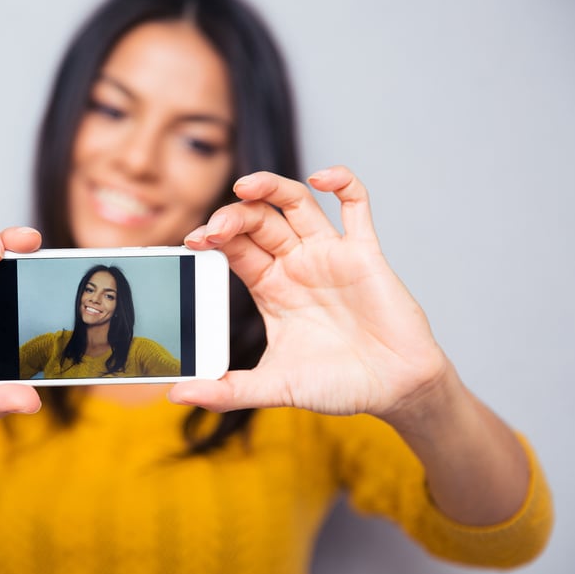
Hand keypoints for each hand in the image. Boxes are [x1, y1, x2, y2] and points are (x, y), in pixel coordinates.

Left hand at [172, 166, 449, 416]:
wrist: (395, 390)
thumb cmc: (339, 385)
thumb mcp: (276, 387)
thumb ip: (229, 392)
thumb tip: (179, 396)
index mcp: (270, 288)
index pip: (234, 248)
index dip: (212, 238)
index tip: (193, 241)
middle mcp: (296, 265)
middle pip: (258, 221)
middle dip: (233, 217)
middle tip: (214, 228)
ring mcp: (330, 254)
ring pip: (297, 203)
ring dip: (271, 187)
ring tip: (245, 186)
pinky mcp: (365, 253)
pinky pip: (356, 205)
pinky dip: (342, 182)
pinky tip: (322, 177)